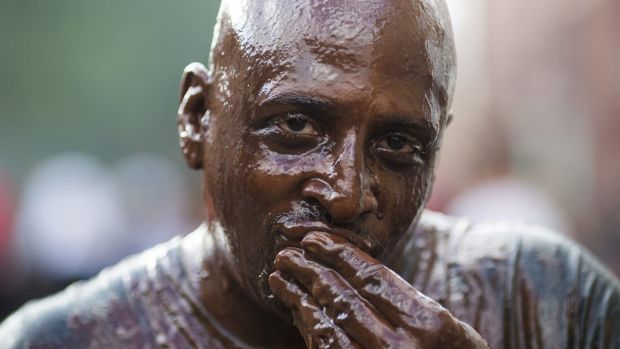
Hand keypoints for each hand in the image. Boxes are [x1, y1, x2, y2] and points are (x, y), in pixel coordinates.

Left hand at [269, 231, 488, 348]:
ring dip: (300, 296)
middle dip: (311, 270)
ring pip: (329, 324)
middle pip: (345, 298)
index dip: (339, 254)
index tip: (314, 238)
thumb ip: (407, 302)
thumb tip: (353, 268)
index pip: (373, 278)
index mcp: (428, 324)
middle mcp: (401, 348)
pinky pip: (327, 348)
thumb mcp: (449, 328)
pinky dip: (310, 325)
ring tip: (280, 276)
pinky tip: (298, 308)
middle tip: (287, 253)